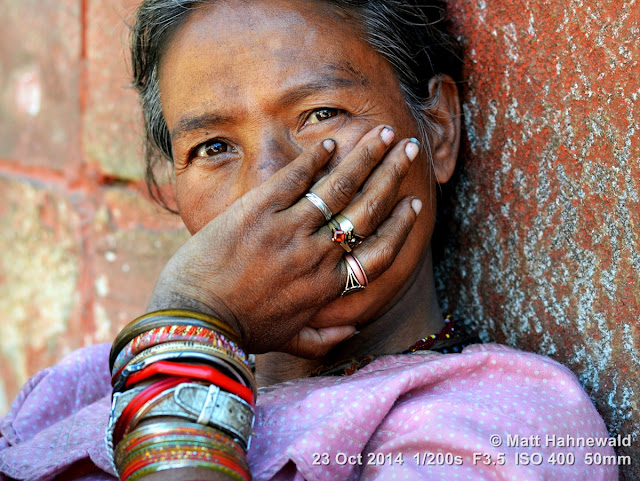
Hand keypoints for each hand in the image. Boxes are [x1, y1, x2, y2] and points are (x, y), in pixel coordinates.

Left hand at [147, 125, 422, 356]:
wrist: (194, 317)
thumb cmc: (240, 331)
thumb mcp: (287, 340)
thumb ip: (322, 338)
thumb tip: (352, 331)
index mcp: (327, 286)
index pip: (379, 251)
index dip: (401, 225)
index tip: (413, 203)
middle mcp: (316, 254)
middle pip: (367, 208)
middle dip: (393, 175)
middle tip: (409, 149)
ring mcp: (288, 228)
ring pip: (338, 186)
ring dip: (364, 157)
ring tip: (382, 133)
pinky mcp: (258, 209)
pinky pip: (295, 177)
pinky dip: (314, 159)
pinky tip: (329, 143)